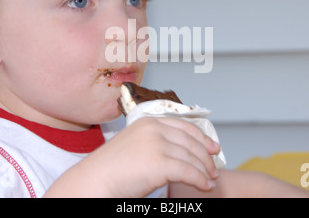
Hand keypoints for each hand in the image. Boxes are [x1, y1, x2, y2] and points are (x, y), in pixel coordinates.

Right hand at [45, 117, 219, 196]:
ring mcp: (156, 144)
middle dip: (206, 157)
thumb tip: (181, 153)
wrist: (94, 181)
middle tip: (214, 169)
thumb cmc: (111, 169)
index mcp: (148, 122)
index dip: (202, 137)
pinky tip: (204, 186)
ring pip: (192, 158)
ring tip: (210, 181)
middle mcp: (154, 129)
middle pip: (191, 142)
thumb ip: (156, 143)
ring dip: (205, 171)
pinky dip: (200, 180)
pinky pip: (189, 172)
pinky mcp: (159, 162)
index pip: (184, 126)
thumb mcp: (136, 146)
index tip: (213, 147)